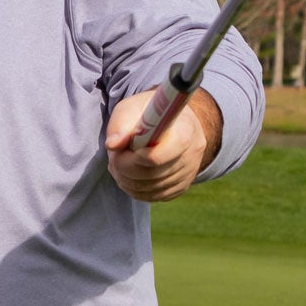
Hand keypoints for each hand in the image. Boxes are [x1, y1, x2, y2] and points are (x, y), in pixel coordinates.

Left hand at [105, 88, 219, 202]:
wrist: (172, 119)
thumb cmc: (148, 112)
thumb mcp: (131, 108)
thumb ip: (121, 126)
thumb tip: (112, 145)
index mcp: (185, 130)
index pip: (158, 156)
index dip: (134, 158)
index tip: (120, 149)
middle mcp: (192, 153)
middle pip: (151, 175)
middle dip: (125, 169)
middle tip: (114, 157)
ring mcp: (190, 172)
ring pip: (150, 189)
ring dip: (127, 180)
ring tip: (119, 163)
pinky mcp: (182, 186)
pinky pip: (154, 196)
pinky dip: (136, 190)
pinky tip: (129, 174)